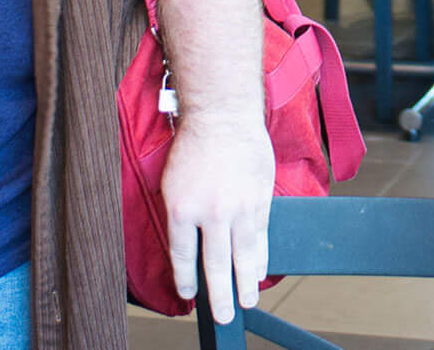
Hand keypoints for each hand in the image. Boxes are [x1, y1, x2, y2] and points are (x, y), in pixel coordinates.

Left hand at [160, 115, 273, 321]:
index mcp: (181, 209)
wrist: (223, 117)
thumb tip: (189, 250)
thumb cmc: (194, 146)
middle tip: (224, 315)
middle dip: (219, 294)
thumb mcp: (172, 183)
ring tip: (247, 302)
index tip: (189, 294)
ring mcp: (238, 207)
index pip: (182, 255)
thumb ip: (181, 216)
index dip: (186, 279)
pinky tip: (260, 271)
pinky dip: (260, 257)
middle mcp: (210, 212)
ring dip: (245, 283)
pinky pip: (260, 236)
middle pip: (214, 264)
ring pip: (242, 255)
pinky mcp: (260, 200)